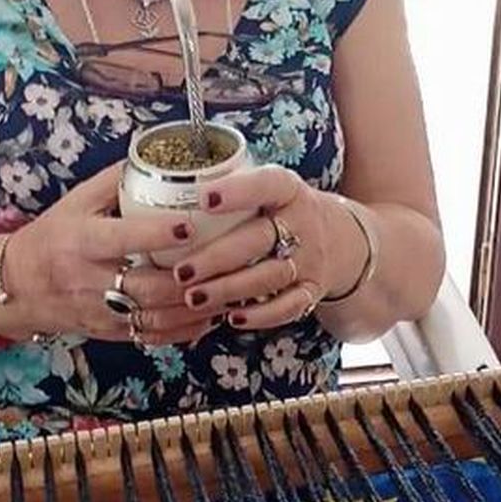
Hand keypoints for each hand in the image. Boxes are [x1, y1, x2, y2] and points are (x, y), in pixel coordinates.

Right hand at [1, 164, 220, 346]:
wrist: (16, 287)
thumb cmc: (52, 237)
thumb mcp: (75, 202)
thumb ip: (114, 181)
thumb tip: (158, 155)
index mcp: (80, 242)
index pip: (122, 238)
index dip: (157, 234)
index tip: (190, 224)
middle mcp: (89, 281)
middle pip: (147, 286)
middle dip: (190, 278)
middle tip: (227, 263)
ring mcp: (99, 313)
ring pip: (154, 317)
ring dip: (196, 308)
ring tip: (229, 290)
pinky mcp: (108, 334)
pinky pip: (152, 338)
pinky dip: (186, 330)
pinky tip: (211, 316)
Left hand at [169, 166, 360, 330]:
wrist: (340, 238)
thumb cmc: (282, 210)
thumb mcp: (268, 187)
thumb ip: (230, 185)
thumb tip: (160, 183)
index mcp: (288, 189)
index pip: (266, 184)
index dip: (238, 191)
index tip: (204, 199)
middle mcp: (303, 222)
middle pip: (259, 239)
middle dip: (217, 258)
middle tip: (181, 272)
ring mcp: (311, 259)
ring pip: (270, 276)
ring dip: (230, 289)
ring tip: (193, 297)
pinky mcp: (313, 289)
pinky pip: (289, 307)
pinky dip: (260, 316)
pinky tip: (230, 319)